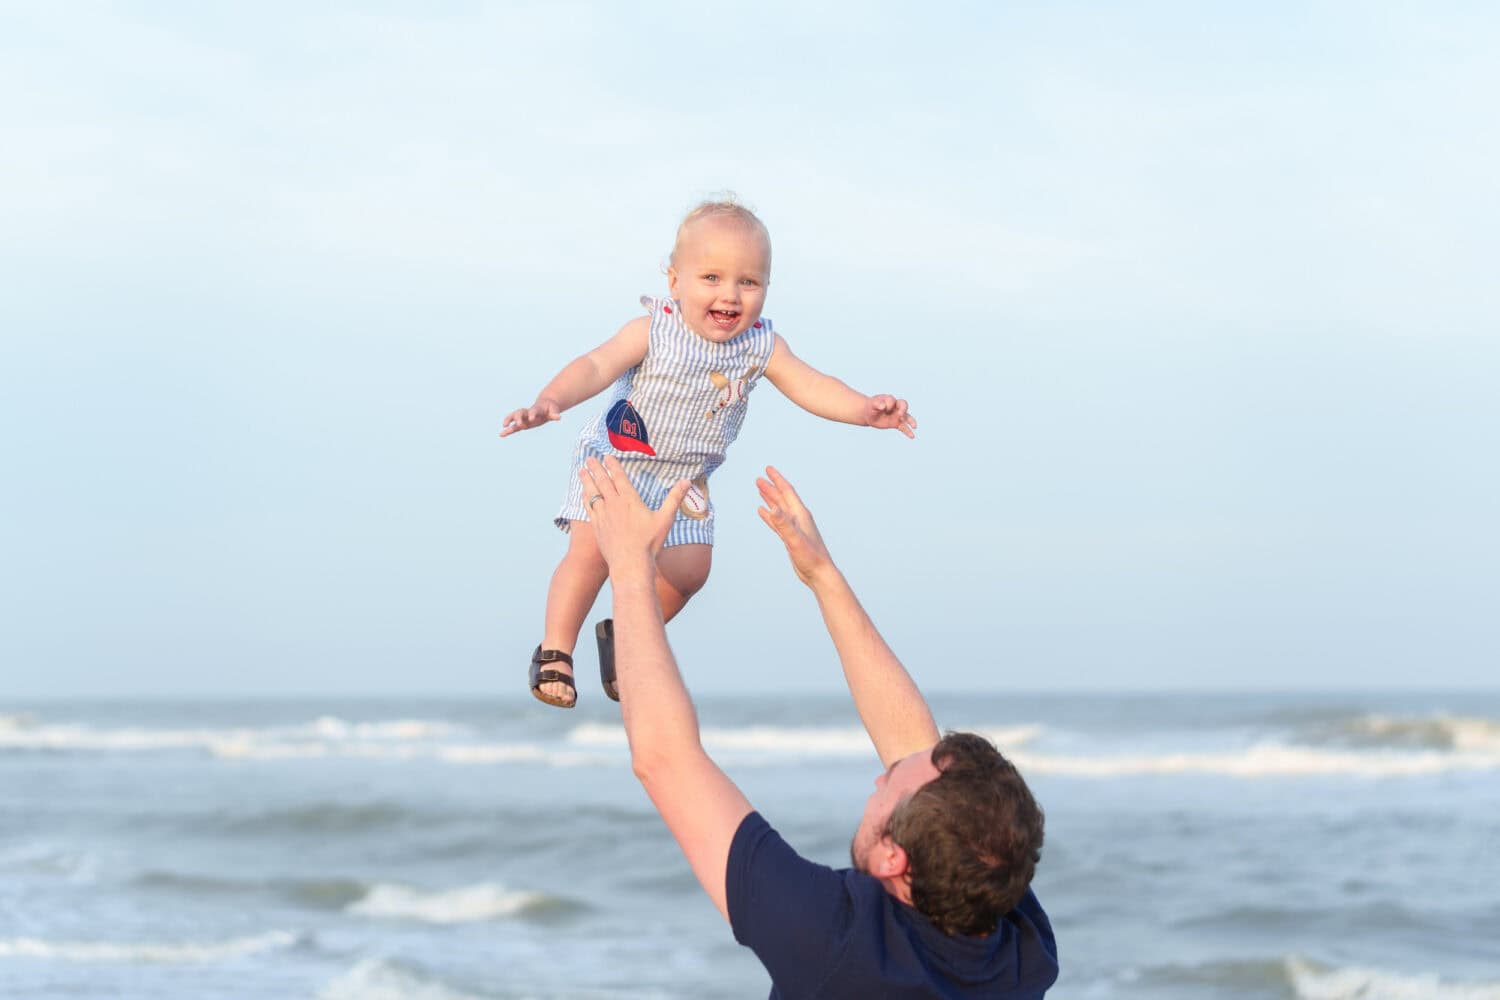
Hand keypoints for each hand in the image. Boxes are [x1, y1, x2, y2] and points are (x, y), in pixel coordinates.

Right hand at [499, 398, 561, 436]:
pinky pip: (514, 426)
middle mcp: (528, 412)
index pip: (533, 411)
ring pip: (514, 417)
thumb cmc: (550, 408)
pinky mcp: (522, 423)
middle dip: (518, 418)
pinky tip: (501, 434)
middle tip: (518, 424)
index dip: (532, 414)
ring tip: (504, 426)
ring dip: (509, 420)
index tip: (531, 418)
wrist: (545, 404)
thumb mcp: (554, 410)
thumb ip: (554, 413)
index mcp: (536, 409)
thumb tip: (558, 417)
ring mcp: (524, 417)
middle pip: (520, 413)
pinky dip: (508, 430)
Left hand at [581, 456, 689, 573]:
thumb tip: (687, 482)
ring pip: (592, 493)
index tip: (607, 456)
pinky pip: (589, 508)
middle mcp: (614, 504)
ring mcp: (603, 516)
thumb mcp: (665, 518)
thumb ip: (675, 498)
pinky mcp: (597, 527)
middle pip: (602, 481)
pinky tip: (583, 495)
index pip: (619, 477)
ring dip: (587, 480)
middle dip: (596, 468)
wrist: (630, 564)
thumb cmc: (650, 543)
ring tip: (582, 471)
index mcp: (630, 500)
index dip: (612, 465)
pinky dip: (585, 498)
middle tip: (589, 459)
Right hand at [756, 466, 835, 587]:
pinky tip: (763, 512)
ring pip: (779, 509)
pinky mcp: (790, 537)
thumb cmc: (811, 557)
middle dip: (771, 487)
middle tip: (759, 478)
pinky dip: (770, 515)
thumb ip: (783, 523)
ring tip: (760, 490)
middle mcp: (797, 519)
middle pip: (782, 498)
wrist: (819, 573)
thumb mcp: (795, 539)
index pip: (787, 492)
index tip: (767, 469)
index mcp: (800, 515)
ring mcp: (794, 528)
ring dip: (770, 499)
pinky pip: (777, 522)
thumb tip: (772, 507)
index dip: (777, 480)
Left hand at [864, 395, 916, 438]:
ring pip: (906, 416)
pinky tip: (912, 436)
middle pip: (903, 404)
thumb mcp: (872, 405)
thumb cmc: (871, 407)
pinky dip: (908, 431)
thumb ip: (877, 404)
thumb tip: (883, 406)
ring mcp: (897, 415)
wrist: (869, 414)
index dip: (888, 405)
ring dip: (910, 421)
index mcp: (889, 399)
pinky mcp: (896, 423)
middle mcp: (896, 406)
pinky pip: (904, 427)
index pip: (891, 400)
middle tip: (900, 414)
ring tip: (914, 426)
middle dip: (903, 409)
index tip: (882, 408)